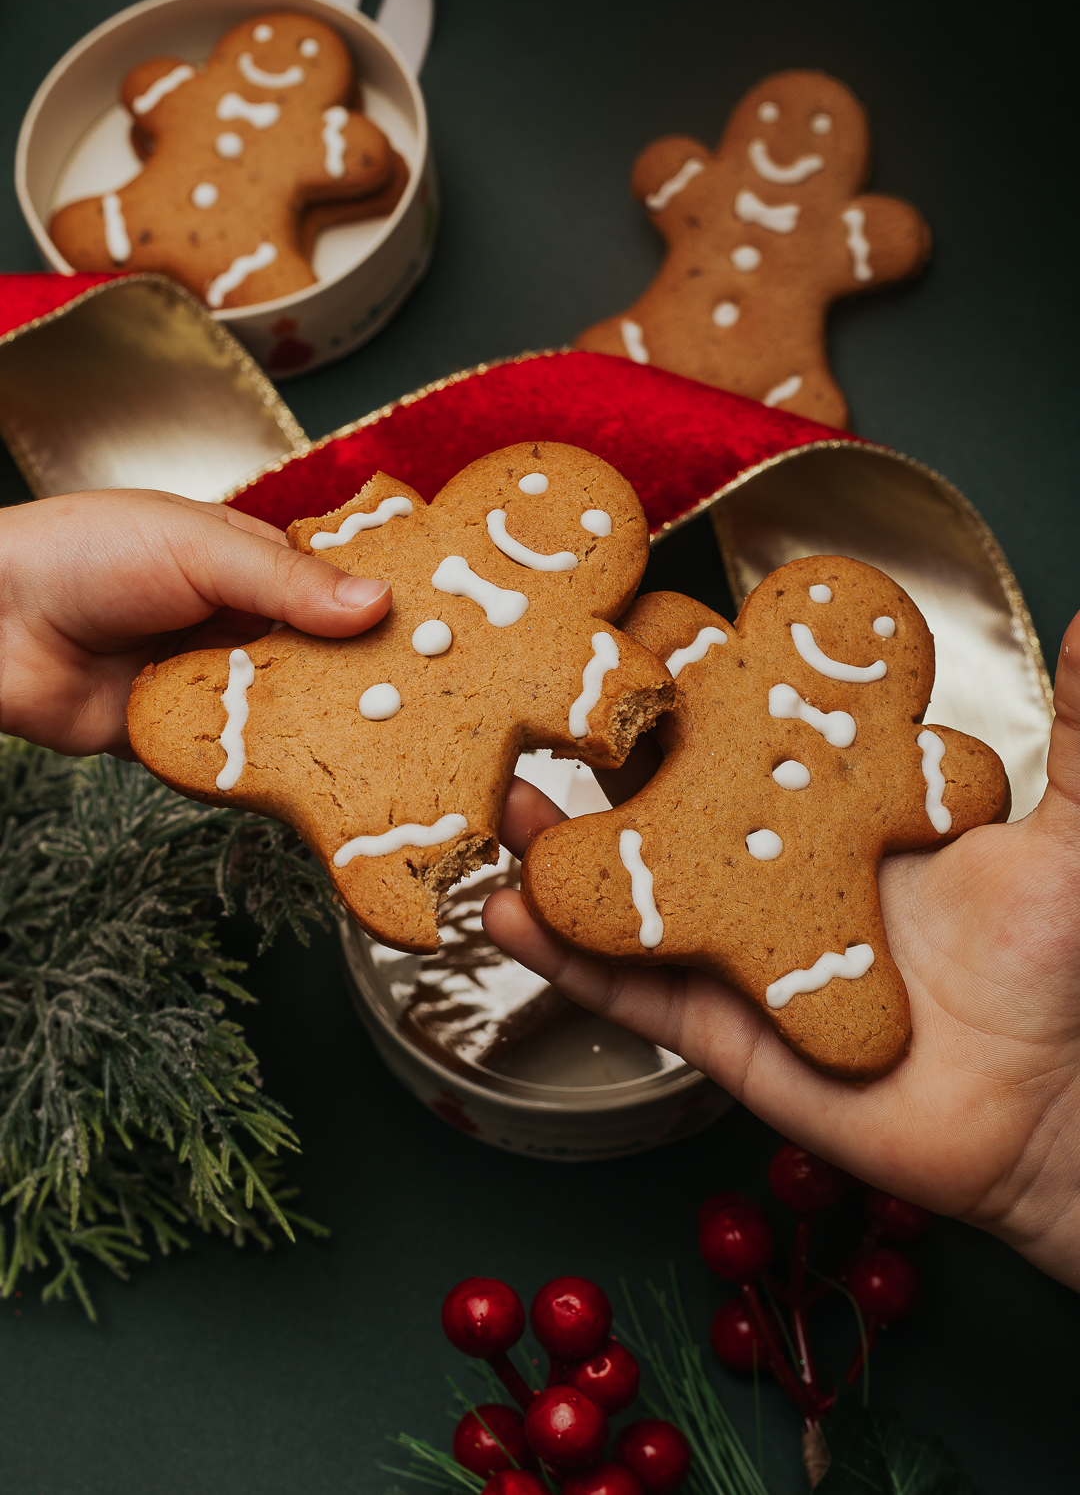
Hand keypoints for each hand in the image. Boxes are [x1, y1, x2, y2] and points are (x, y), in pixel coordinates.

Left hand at [0, 490, 390, 758]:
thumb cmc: (83, 554)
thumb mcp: (198, 548)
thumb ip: (288, 581)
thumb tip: (379, 602)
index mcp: (253, 564)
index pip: (340, 592)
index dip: (387, 615)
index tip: (446, 640)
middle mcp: (243, 624)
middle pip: (326, 661)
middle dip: (365, 682)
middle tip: (429, 708)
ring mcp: (217, 683)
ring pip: (293, 715)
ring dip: (325, 729)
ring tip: (389, 752)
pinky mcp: (187, 739)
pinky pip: (242, 759)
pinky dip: (271, 767)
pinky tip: (318, 779)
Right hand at [484, 614, 1079, 1289]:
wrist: (1054, 1112)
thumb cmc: (1058, 963)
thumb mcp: (1068, 834)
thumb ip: (1077, 728)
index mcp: (833, 807)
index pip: (744, 728)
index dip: (687, 679)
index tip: (626, 624)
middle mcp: (771, 868)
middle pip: (664, 800)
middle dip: (596, 754)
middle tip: (529, 700)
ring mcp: (739, 950)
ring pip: (629, 890)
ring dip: (559, 849)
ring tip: (501, 801)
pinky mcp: (724, 1031)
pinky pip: (633, 992)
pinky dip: (570, 958)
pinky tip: (513, 916)